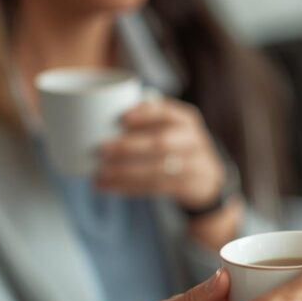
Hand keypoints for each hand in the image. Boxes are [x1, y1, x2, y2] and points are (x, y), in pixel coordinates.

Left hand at [96, 97, 225, 209]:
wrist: (207, 178)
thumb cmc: (174, 146)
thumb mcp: (169, 128)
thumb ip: (144, 121)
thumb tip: (94, 121)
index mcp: (185, 119)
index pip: (166, 112)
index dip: (144, 114)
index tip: (121, 118)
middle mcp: (192, 140)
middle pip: (161, 143)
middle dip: (130, 146)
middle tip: (102, 149)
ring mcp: (194, 165)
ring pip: (157, 169)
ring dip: (126, 172)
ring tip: (100, 174)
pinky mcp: (186, 186)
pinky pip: (155, 188)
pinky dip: (129, 188)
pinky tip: (108, 187)